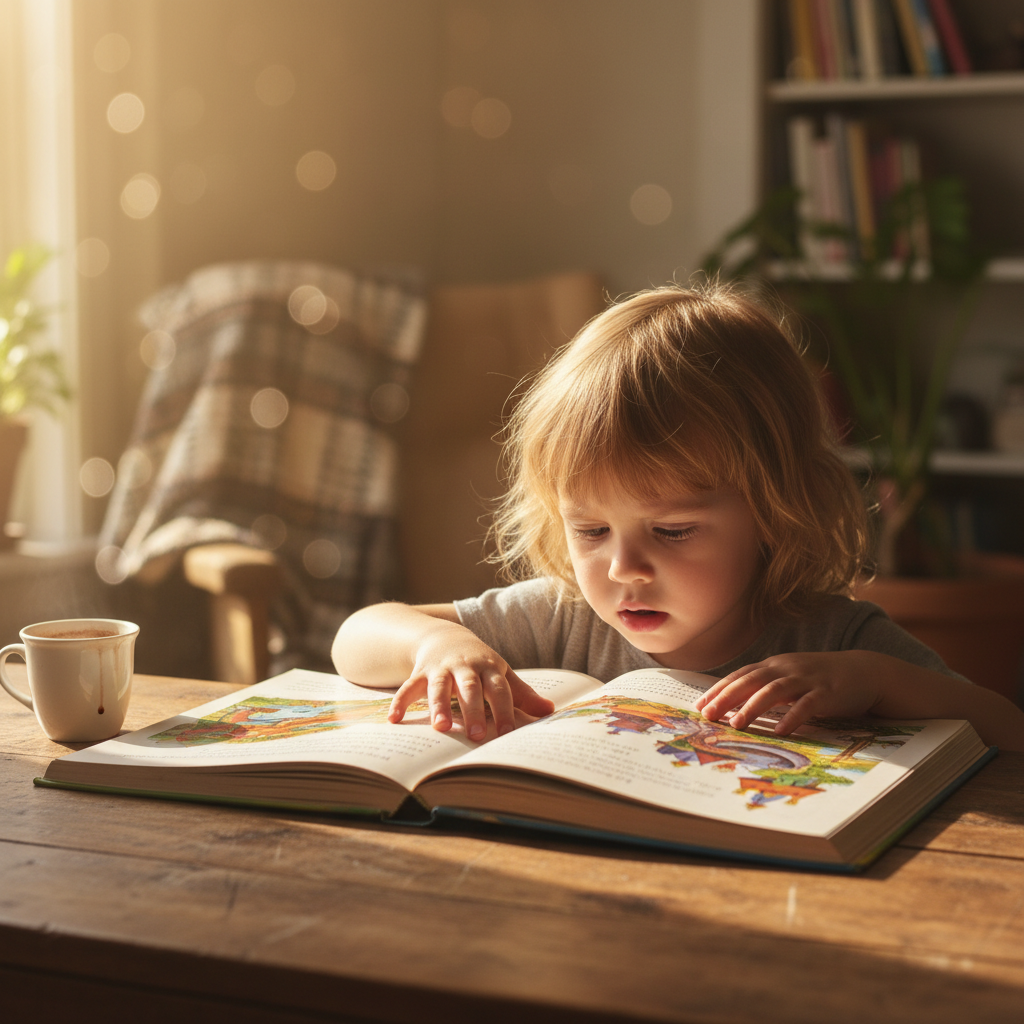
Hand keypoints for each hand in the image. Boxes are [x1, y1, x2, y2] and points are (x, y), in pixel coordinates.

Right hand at [387, 622, 553, 740]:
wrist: (445, 636)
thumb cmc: (479, 662)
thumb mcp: (501, 673)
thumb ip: (522, 694)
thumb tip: (549, 711)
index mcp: (489, 667)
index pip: (499, 689)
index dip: (505, 710)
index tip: (508, 733)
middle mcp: (465, 666)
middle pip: (470, 688)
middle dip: (474, 710)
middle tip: (478, 735)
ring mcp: (441, 668)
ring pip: (439, 686)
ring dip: (438, 706)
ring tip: (440, 728)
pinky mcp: (420, 672)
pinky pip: (409, 686)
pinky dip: (401, 702)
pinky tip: (395, 720)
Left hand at [695, 651, 886, 734]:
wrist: (864, 671)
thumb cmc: (820, 679)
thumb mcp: (789, 679)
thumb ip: (766, 688)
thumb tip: (735, 706)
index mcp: (774, 665)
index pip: (740, 676)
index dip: (719, 689)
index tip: (700, 705)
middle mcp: (786, 668)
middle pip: (751, 680)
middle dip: (727, 697)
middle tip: (708, 715)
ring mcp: (807, 679)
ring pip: (774, 691)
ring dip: (753, 707)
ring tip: (736, 724)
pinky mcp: (828, 692)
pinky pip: (807, 705)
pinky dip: (792, 717)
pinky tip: (780, 731)